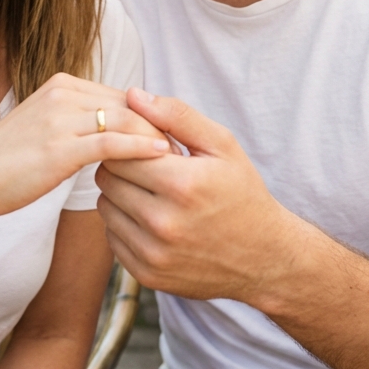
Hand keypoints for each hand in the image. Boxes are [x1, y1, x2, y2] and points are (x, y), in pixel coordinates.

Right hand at [0, 73, 169, 221]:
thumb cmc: (11, 162)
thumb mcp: (48, 129)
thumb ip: (81, 121)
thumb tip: (119, 126)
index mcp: (63, 85)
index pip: (122, 95)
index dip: (152, 115)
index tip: (177, 135)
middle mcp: (64, 93)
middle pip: (129, 104)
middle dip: (162, 123)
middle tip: (191, 145)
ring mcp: (61, 117)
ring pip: (126, 119)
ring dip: (158, 136)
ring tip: (184, 156)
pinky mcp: (61, 146)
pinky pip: (113, 142)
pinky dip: (141, 147)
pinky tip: (162, 157)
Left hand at [96, 88, 291, 304]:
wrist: (264, 257)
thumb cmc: (242, 192)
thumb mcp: (222, 146)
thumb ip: (177, 115)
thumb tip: (133, 94)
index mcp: (182, 184)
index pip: (119, 152)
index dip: (129, 144)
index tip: (145, 146)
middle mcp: (164, 222)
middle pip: (107, 179)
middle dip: (122, 166)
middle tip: (147, 167)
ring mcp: (153, 253)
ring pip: (104, 208)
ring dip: (120, 195)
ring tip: (149, 191)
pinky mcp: (147, 274)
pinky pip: (111, 237)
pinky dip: (124, 224)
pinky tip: (151, 218)